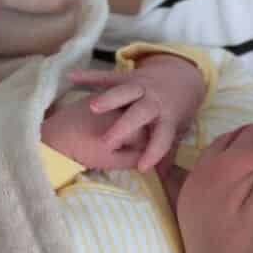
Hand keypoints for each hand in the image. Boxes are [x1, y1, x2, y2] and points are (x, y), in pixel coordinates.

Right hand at [64, 53, 205, 171]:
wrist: (181, 80)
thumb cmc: (176, 113)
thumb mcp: (177, 130)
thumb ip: (169, 150)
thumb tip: (164, 176)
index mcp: (167, 117)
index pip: (162, 136)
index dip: (154, 151)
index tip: (142, 167)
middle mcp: (153, 101)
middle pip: (139, 113)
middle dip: (124, 127)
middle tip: (106, 142)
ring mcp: (139, 87)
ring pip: (123, 92)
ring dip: (109, 99)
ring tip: (93, 107)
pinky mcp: (125, 77)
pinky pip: (105, 76)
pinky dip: (88, 76)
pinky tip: (71, 77)